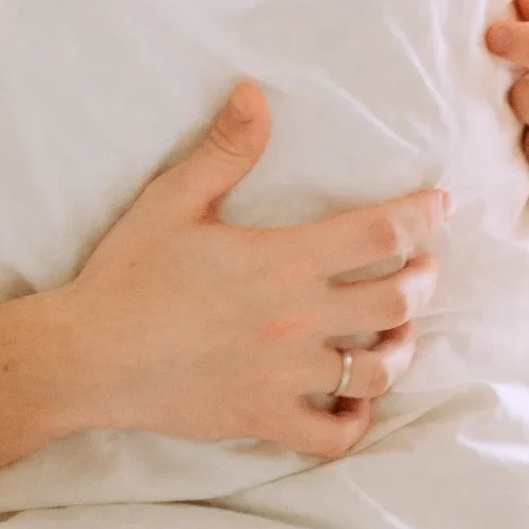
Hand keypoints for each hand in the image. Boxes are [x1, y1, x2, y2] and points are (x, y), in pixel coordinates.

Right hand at [58, 82, 447, 458]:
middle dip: (422, 277)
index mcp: (281, 261)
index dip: (419, 217)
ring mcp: (284, 377)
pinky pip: (333, 435)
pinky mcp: (264, 419)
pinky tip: (357, 398)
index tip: (440, 204)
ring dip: (402, 345)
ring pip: (377, 370)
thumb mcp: (174, 197)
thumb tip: (255, 92)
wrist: (88, 356)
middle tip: (424, 262)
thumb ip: (226, 148)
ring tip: (401, 327)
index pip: (378, 236)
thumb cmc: (130, 272)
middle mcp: (296, 321)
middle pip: (395, 302)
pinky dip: (357, 419)